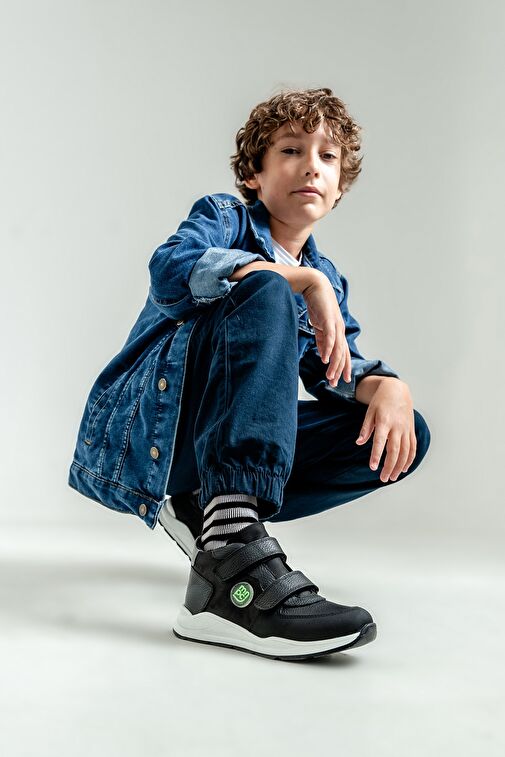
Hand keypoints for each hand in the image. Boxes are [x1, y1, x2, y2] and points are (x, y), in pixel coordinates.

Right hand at [302, 270, 351, 386]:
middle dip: (339, 370)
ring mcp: (336, 324)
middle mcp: (340, 329)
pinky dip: (328, 349)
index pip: (342, 353)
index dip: (342, 367)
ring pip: (337, 349)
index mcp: (337, 331)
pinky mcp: (329, 319)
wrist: (314, 284)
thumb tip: (323, 353)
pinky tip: (324, 359)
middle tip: (335, 383)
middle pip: (342, 354)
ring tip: (329, 376)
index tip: (340, 380)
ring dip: (334, 364)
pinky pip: (330, 337)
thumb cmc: (316, 304)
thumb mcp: (319, 325)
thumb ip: (322, 339)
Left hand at [355, 378, 416, 480]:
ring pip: (405, 451)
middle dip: (389, 466)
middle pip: (395, 450)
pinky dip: (410, 459)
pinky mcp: (411, 430)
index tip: (372, 467)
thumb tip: (359, 443)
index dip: (376, 455)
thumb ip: (365, 428)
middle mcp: (397, 426)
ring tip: (393, 477)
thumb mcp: (369, 411)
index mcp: (384, 421)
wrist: (397, 390)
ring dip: (400, 466)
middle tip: (383, 478)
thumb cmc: (380, 401)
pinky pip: (413, 447)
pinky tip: (404, 468)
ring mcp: (406, 428)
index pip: (380, 441)